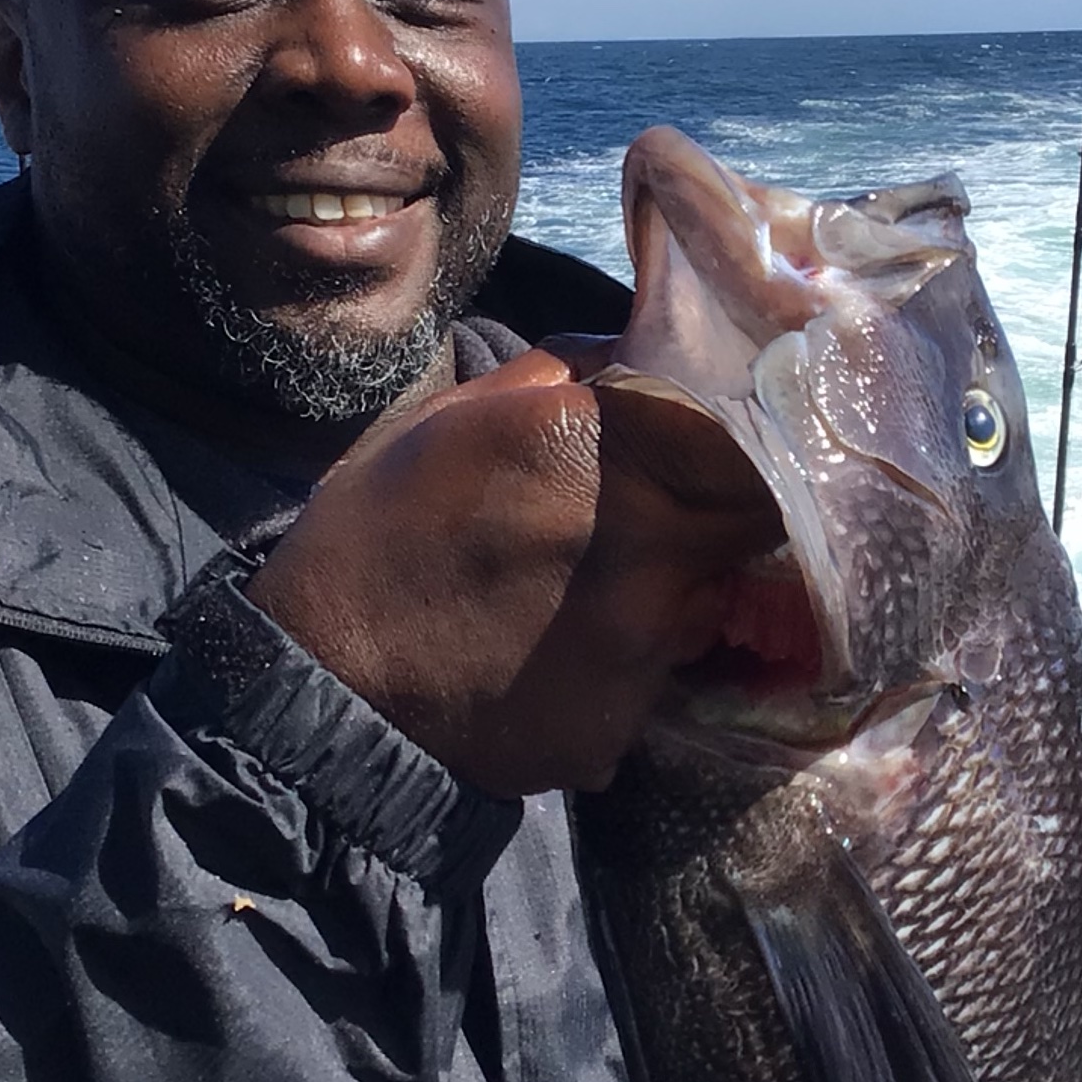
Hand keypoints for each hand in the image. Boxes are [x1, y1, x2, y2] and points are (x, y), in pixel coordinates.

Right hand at [246, 350, 781, 796]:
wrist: (322, 684)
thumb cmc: (375, 535)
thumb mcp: (450, 419)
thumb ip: (560, 381)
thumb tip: (631, 358)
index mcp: (598, 445)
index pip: (750, 434)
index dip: (759, 439)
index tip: (748, 441)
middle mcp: (644, 541)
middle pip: (755, 520)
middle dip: (734, 513)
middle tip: (685, 518)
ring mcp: (641, 643)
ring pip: (711, 606)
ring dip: (680, 594)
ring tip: (598, 597)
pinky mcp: (623, 724)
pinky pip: (657, 684)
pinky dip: (626, 670)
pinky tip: (560, 663)